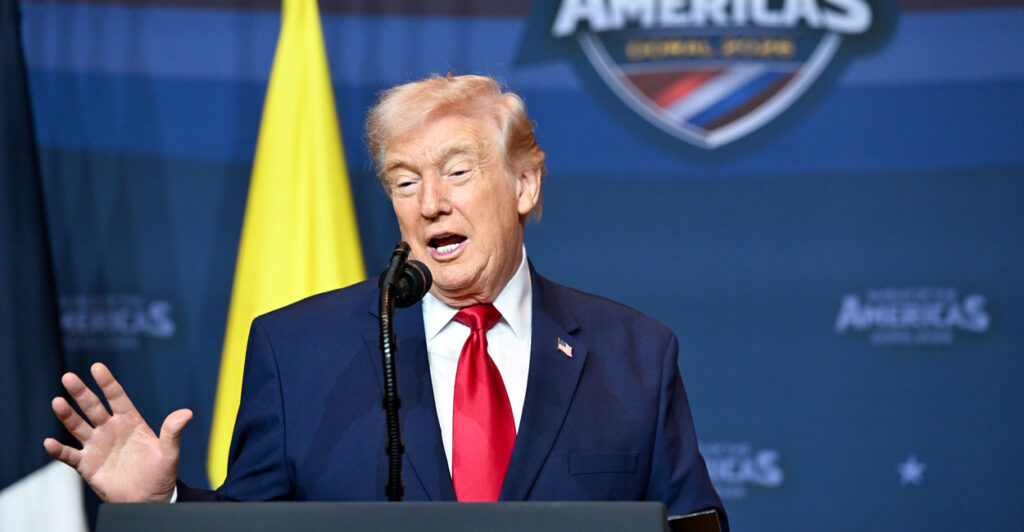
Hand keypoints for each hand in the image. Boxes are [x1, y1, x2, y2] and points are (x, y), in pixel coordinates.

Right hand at [43, 362, 192, 501]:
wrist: (148, 499)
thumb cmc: (160, 473)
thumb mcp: (169, 452)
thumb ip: (173, 432)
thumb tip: (187, 413)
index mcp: (130, 421)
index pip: (117, 397)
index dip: (107, 383)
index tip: (97, 367)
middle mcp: (110, 429)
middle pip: (93, 407)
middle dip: (81, 393)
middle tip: (69, 378)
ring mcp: (97, 445)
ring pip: (78, 426)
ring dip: (67, 415)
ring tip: (57, 402)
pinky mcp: (87, 464)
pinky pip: (70, 455)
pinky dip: (58, 450)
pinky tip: (49, 442)